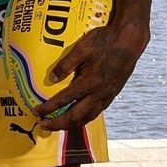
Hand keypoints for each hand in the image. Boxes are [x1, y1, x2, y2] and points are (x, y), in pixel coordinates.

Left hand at [34, 18, 151, 131]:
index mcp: (90, 82)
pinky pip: (96, 112)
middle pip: (75, 116)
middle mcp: (99, 93)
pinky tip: (78, 117)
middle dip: (58, 124)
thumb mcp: (82, 48)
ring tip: (58, 125)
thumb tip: (51, 79)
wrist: (130, 41)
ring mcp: (107, 95)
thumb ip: (65, 65)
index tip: (36, 112)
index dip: (48, 108)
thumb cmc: (105, 41)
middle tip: (43, 125)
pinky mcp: (112, 94)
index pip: (64, 100)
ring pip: (87, 117)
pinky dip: (84, 118)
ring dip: (71, 125)